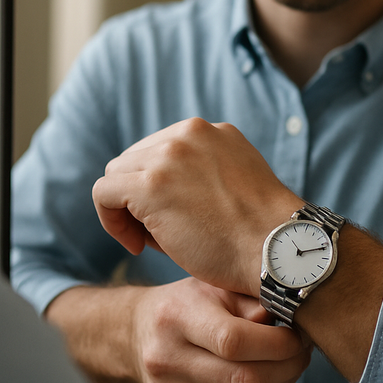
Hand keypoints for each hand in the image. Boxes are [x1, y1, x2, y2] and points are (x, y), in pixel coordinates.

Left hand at [92, 118, 300, 295]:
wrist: (278, 251)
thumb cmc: (259, 236)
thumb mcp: (233, 184)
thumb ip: (200, 175)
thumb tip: (155, 193)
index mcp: (209, 132)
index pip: (159, 151)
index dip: (156, 187)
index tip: (172, 219)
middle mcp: (189, 133)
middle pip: (134, 160)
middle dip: (138, 197)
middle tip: (159, 235)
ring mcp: (168, 155)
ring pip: (116, 174)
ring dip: (125, 209)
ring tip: (149, 241)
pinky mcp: (150, 184)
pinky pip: (104, 194)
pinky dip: (111, 220)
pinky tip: (135, 246)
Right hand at [130, 277, 310, 382]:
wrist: (136, 333)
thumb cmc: (184, 304)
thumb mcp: (212, 286)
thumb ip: (250, 301)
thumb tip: (291, 321)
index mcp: (174, 316)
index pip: (234, 341)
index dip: (276, 343)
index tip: (297, 335)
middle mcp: (165, 358)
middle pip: (243, 379)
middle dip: (286, 368)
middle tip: (302, 352)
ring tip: (289, 365)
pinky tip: (266, 380)